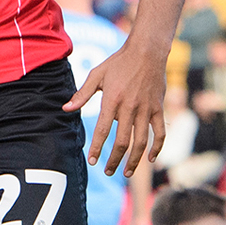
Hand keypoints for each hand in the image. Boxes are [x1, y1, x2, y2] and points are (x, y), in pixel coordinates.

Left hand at [63, 41, 167, 176]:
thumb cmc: (118, 62)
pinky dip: (157, 148)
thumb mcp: (97, 75)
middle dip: (114, 160)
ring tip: (126, 172)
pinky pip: (160, 133)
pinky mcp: (158, 109)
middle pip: (122, 141)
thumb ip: (82, 94)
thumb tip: (65, 108)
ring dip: (134, 160)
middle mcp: (129, 108)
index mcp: (112, 100)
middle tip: (108, 172)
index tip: (92, 160)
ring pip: (141, 142)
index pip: (102, 130)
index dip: (96, 147)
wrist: (146, 52)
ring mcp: (146, 110)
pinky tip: (150, 159)